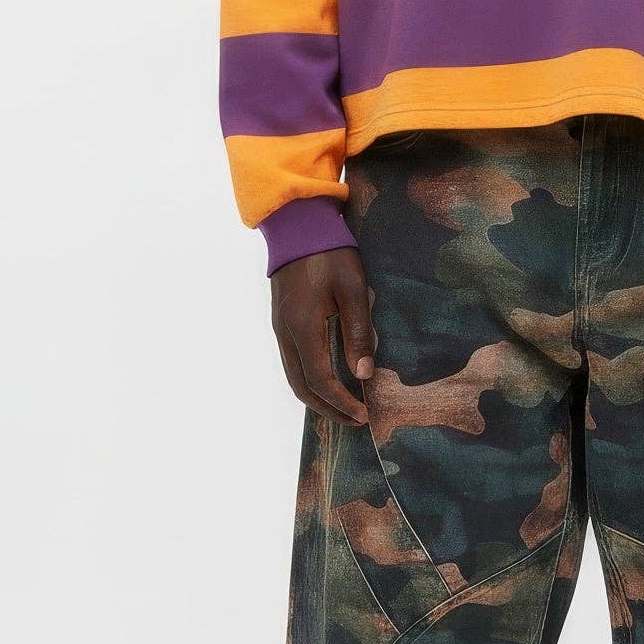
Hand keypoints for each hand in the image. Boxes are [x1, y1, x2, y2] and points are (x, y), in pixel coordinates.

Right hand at [270, 249, 375, 425]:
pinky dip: (309, 380)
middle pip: (301, 387)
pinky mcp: (282, 321)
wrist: (297, 224)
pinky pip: (292, 361)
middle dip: (328, 409)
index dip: (342, 402)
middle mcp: (286, 333)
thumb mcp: (352, 289)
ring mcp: (280, 327)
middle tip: (355, 419)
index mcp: (303, 327)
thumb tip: (363, 374)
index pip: (320, 380)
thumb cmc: (329, 252)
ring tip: (343, 406)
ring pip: (293, 376)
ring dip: (317, 397)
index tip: (364, 414)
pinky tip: (328, 379)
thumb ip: (358, 333)